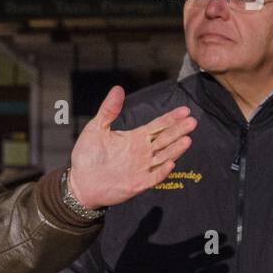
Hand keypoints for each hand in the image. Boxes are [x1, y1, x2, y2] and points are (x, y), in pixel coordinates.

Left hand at [68, 85, 196, 209]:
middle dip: (178, 131)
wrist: (79, 182)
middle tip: (192, 122)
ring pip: (163, 157)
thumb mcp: (96, 129)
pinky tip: (170, 163)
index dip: (171, 118)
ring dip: (175, 150)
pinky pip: (153, 178)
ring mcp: (142, 168)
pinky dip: (162, 172)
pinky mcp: (138, 184)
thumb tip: (117, 89)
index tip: (185, 110)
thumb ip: (108, 110)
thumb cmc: (88, 155)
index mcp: (135, 138)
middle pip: (165, 140)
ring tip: (186, 139)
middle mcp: (142, 152)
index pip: (158, 126)